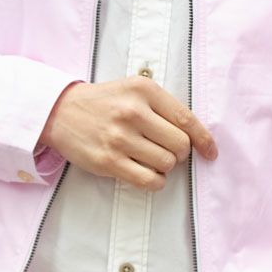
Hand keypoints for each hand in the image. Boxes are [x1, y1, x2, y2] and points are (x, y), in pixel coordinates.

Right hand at [37, 76, 217, 190]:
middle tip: (168, 151)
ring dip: (166, 166)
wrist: (60, 111)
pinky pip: (149, 181)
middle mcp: (132, 112)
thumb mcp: (133, 89)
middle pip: (180, 145)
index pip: (186, 118)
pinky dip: (155, 181)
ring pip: (167, 164)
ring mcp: (119, 137)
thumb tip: (195, 135)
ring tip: (153, 159)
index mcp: (144, 90)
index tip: (210, 151)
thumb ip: (162, 106)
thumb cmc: (104, 102)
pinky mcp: (108, 161)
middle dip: (180, 153)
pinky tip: (148, 173)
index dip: (204, 139)